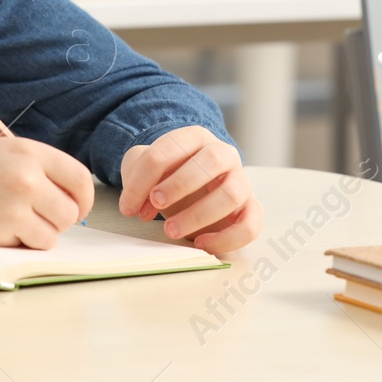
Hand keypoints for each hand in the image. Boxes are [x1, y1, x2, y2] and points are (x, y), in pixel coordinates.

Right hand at [0, 137, 93, 249]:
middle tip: (30, 217)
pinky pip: (28, 248)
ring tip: (4, 221)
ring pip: (53, 235)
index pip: (79, 179)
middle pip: (71, 211)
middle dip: (56, 220)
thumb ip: (31, 169)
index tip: (76, 208)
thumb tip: (66, 199)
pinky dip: (16, 245)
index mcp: (27, 150)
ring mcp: (14, 206)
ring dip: (35, 235)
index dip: (82, 199)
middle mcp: (27, 176)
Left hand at [117, 126, 261, 253]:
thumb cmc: (168, 176)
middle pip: (211, 160)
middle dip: (179, 184)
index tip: (129, 205)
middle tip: (156, 203)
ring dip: (198, 214)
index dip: (145, 177)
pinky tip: (200, 244)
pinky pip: (250, 225)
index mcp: (195, 137)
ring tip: (170, 230)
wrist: (193, 188)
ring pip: (232, 194)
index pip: (171, 147)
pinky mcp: (252, 209)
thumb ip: (137, 179)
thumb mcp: (147, 170)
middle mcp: (224, 154)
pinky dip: (226, 238)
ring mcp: (242, 181)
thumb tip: (139, 207)